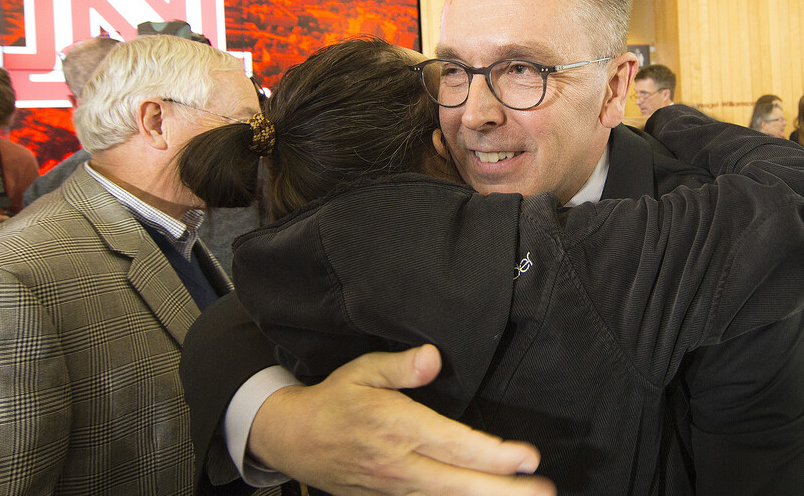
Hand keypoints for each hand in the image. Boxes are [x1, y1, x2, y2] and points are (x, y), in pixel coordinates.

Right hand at [249, 345, 554, 495]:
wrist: (295, 439)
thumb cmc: (334, 401)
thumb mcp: (361, 371)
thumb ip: (399, 367)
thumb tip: (433, 357)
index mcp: (395, 426)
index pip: (453, 444)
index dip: (493, 454)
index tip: (527, 455)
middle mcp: (398, 463)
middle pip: (460, 482)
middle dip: (505, 489)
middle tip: (544, 489)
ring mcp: (395, 488)